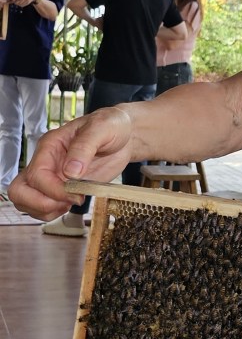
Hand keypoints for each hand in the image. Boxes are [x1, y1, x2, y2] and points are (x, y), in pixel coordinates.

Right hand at [9, 107, 134, 219]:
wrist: (124, 135)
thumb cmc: (112, 126)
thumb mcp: (102, 128)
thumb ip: (85, 147)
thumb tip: (71, 172)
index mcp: (50, 145)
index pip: (37, 175)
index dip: (53, 190)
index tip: (76, 194)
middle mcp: (46, 162)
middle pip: (20, 190)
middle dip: (40, 203)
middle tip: (68, 203)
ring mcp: (52, 177)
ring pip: (26, 202)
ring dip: (46, 210)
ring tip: (71, 203)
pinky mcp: (62, 188)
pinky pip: (43, 206)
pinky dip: (53, 212)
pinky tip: (71, 204)